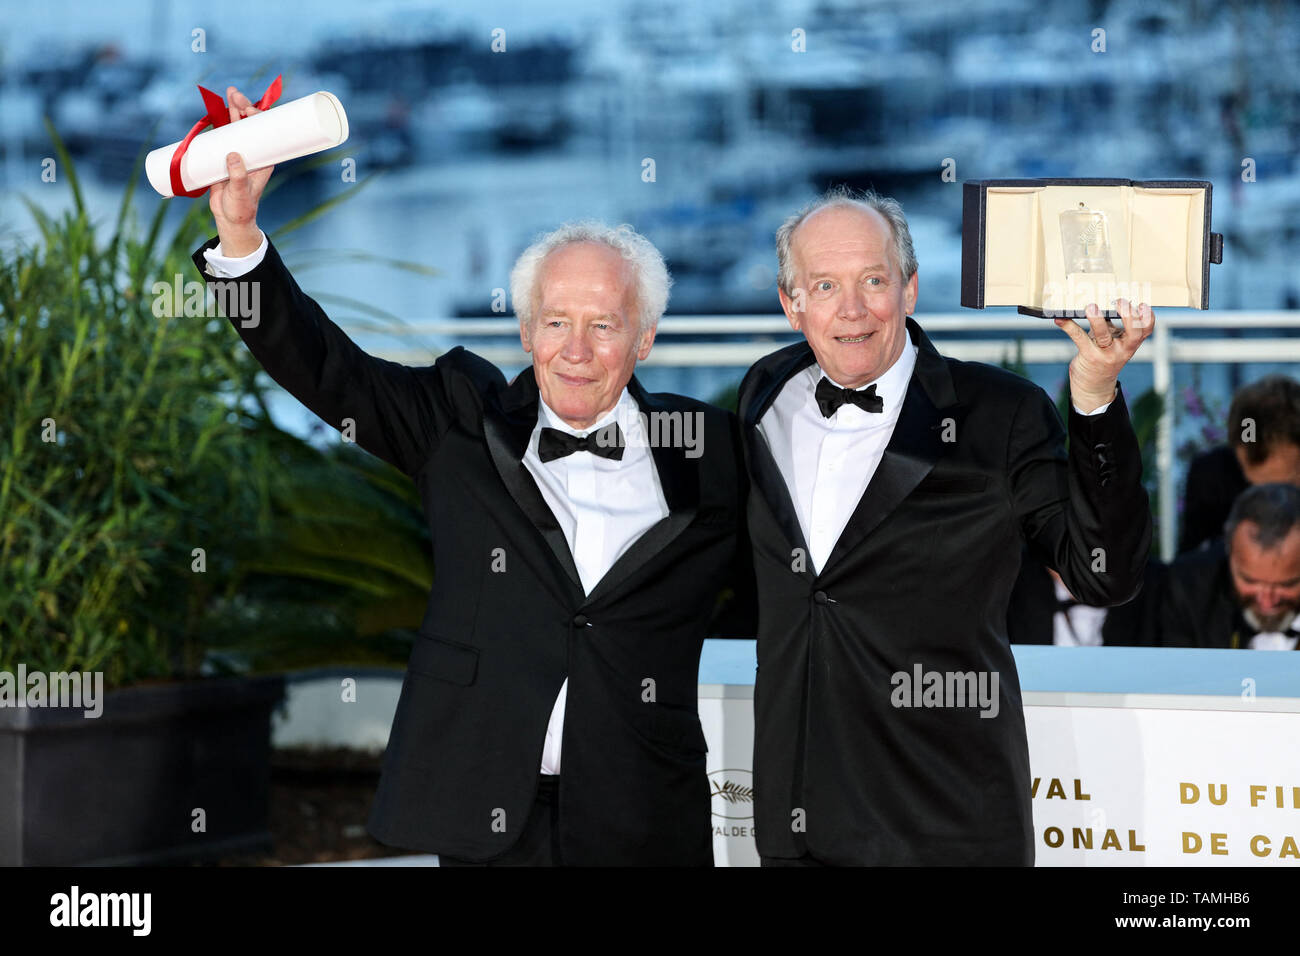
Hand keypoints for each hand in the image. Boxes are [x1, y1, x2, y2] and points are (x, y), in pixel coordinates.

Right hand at [207, 86, 274, 256]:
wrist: (229, 218)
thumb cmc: (241, 207)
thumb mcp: (240, 193)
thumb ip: (238, 176)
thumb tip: (232, 154)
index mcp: (264, 159)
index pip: (265, 133)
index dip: (259, 118)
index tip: (249, 110)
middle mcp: (253, 153)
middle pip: (250, 125)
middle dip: (244, 107)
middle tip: (234, 93)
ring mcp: (238, 153)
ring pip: (237, 127)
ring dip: (233, 110)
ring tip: (229, 93)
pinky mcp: (224, 156)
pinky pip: (223, 135)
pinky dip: (220, 123)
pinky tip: (218, 111)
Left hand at [1053, 298, 1154, 412]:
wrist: (1094, 385)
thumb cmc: (1104, 356)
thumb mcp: (1113, 341)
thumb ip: (1110, 325)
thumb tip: (1101, 303)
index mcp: (1131, 343)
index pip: (1146, 330)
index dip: (1148, 317)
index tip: (1141, 304)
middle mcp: (1122, 349)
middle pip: (1133, 332)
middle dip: (1129, 315)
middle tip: (1119, 301)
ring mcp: (1106, 354)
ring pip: (1104, 335)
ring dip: (1097, 320)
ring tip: (1091, 307)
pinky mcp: (1089, 356)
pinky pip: (1079, 338)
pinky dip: (1069, 327)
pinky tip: (1060, 319)